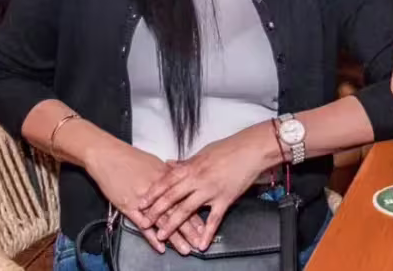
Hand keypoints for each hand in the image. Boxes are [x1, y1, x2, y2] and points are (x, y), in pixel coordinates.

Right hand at [84, 138, 200, 255]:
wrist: (109, 156)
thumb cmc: (130, 158)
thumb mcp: (154, 162)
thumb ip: (168, 172)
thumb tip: (179, 176)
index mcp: (166, 177)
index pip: (185, 198)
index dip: (195, 213)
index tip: (205, 226)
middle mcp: (158, 189)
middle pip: (177, 211)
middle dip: (189, 229)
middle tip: (199, 241)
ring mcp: (144, 199)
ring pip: (163, 221)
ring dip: (175, 237)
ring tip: (184, 248)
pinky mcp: (129, 206)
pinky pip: (143, 225)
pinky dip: (151, 237)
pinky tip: (160, 246)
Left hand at [137, 123, 275, 251]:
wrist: (251, 149)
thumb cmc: (229, 148)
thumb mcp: (204, 151)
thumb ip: (186, 162)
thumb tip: (169, 164)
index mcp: (193, 166)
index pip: (167, 181)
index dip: (153, 193)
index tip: (141, 202)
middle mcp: (199, 178)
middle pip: (172, 197)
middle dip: (156, 211)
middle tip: (144, 222)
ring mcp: (211, 190)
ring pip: (187, 210)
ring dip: (173, 224)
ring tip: (162, 236)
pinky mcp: (225, 199)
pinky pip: (214, 219)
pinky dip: (207, 233)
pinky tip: (201, 244)